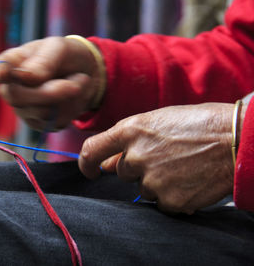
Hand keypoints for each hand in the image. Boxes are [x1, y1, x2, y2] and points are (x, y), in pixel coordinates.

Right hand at [0, 37, 101, 130]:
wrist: (85, 72)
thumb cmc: (65, 55)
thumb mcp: (58, 48)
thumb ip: (43, 61)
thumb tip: (27, 78)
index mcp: (10, 64)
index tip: (3, 72)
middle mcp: (11, 90)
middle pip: (19, 98)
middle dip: (53, 91)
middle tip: (81, 79)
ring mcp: (23, 110)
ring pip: (42, 113)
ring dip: (70, 97)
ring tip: (79, 80)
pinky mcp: (39, 124)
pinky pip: (56, 122)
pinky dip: (74, 109)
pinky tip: (75, 96)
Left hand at [79, 103, 241, 213]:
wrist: (236, 140)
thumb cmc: (198, 124)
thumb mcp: (158, 121)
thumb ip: (129, 141)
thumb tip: (107, 164)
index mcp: (131, 130)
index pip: (92, 150)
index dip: (86, 163)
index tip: (91, 171)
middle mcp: (136, 156)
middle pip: (123, 172)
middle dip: (138, 167)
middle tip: (166, 157)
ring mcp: (152, 180)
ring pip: (143, 188)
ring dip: (157, 181)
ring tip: (182, 166)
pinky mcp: (169, 200)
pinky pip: (161, 203)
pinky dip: (173, 195)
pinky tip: (189, 180)